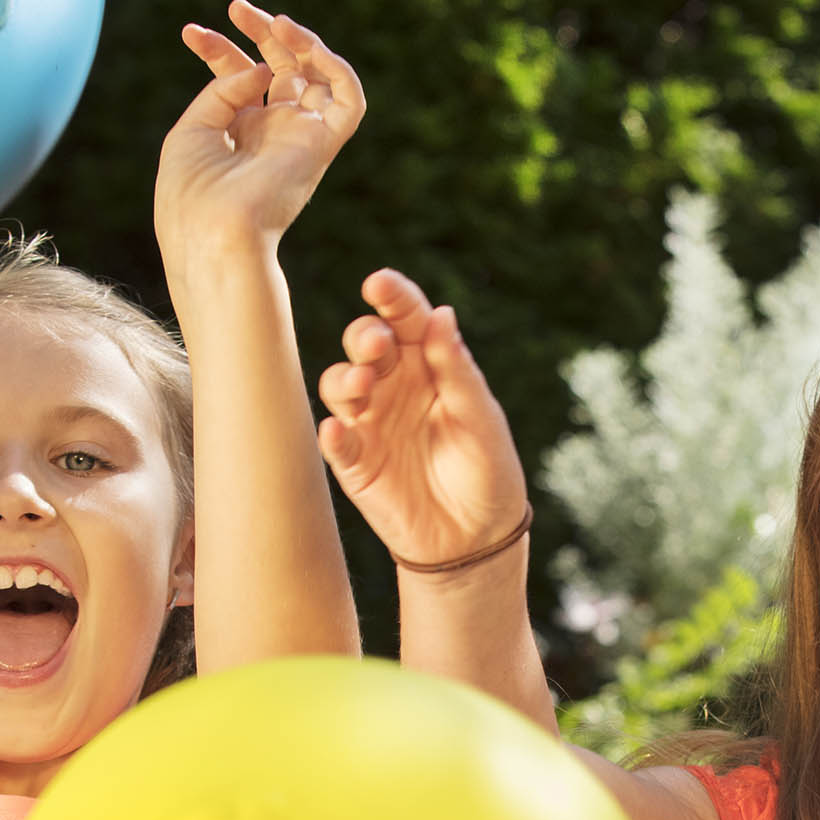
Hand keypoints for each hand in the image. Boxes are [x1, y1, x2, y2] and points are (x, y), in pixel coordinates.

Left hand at [154, 0, 364, 247]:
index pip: (243, 79)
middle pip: (282, 69)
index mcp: (242, 135)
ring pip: (319, 77)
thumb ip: (224, 90)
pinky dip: (337, 68)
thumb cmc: (191, 193)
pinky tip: (308, 47)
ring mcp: (300, 138)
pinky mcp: (323, 146)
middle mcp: (275, 134)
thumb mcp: (193, 130)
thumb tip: (259, 68)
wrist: (209, 233)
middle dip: (261, 33)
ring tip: (275, 21)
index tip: (191, 33)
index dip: (220, 49)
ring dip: (301, 41)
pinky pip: (350, 102)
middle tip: (237, 7)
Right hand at [316, 269, 529, 573]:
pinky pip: (335, 442)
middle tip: (377, 345)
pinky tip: (338, 430)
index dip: (392, 297)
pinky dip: (332, 433)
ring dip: (344, 378)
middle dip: (364, 336)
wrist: (477, 537)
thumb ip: (457, 370)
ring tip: (361, 383)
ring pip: (339, 384)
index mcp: (428, 365)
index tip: (379, 283)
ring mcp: (370, 422)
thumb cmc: (487, 468)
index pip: (405, 319)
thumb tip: (440, 313)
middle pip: (364, 344)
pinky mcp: (354, 463)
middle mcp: (393, 386)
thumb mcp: (481, 417)